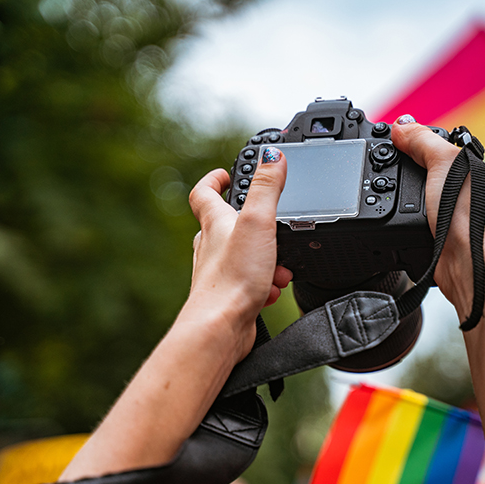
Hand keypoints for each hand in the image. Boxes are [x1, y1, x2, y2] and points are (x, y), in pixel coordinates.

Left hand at [187, 146, 291, 360]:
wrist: (220, 328)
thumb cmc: (231, 279)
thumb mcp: (257, 222)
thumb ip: (267, 187)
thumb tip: (272, 155)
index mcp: (215, 223)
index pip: (204, 192)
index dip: (214, 179)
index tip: (225, 173)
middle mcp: (212, 246)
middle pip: (228, 224)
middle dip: (256, 223)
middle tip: (274, 224)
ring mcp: (220, 272)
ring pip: (246, 256)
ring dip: (269, 258)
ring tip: (280, 268)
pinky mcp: (230, 295)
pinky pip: (251, 282)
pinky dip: (266, 283)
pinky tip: (272, 291)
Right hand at [390, 116, 484, 320]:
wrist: (468, 266)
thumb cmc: (470, 218)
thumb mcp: (444, 164)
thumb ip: (422, 142)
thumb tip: (401, 127)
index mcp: (482, 170)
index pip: (446, 148)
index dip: (421, 144)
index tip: (397, 141)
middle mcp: (473, 194)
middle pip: (433, 172)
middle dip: (414, 172)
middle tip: (396, 169)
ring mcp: (458, 218)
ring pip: (425, 199)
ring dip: (411, 200)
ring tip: (402, 199)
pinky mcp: (443, 238)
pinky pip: (421, 222)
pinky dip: (410, 220)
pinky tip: (406, 220)